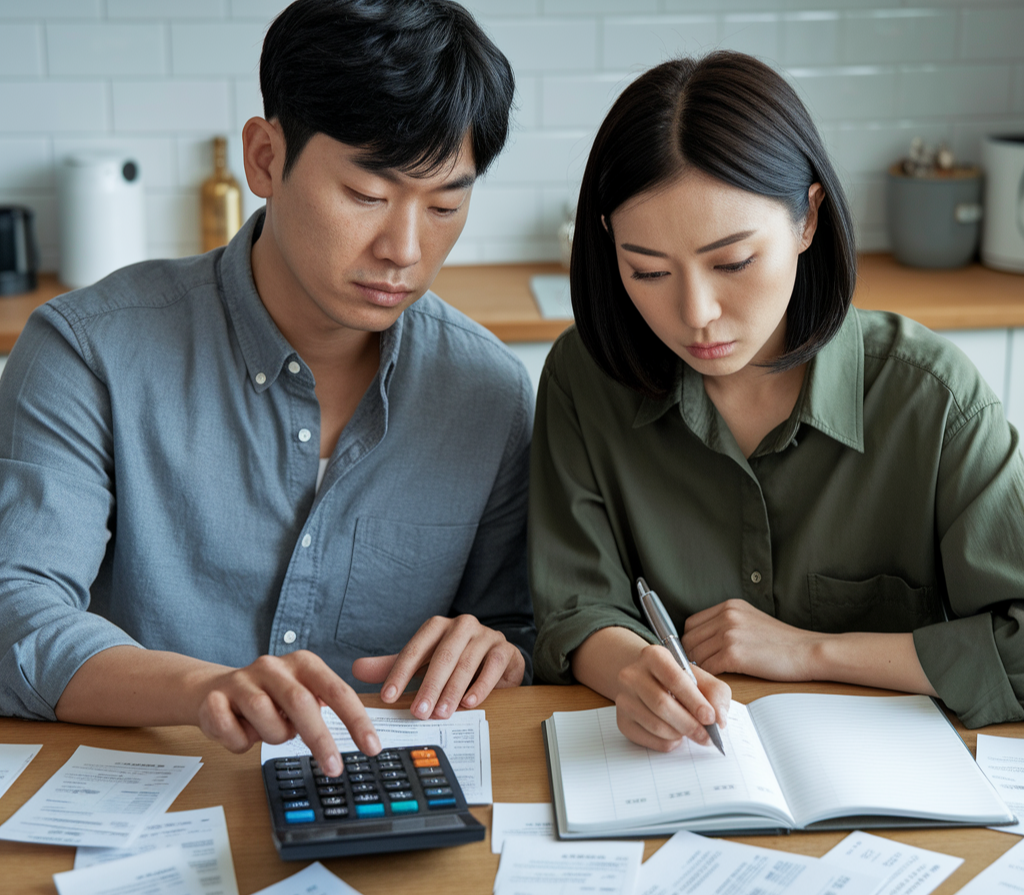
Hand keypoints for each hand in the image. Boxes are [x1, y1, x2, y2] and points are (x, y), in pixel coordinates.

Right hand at [194, 650, 380, 776]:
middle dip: (320, 740)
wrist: (211, 692)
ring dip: (273, 737)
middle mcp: (274, 667)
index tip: (372, 747)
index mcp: (303, 664)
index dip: (356, 720)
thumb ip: (322, 708)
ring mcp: (242, 680)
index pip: (337, 691)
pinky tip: (239, 731)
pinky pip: (234, 734)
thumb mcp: (300, 696)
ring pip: (267, 722)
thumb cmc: (268, 699)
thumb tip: (357, 736)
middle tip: (335, 768)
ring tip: (267, 731)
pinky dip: (240, 742)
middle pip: (302, 704)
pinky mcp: (214, 699)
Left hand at [351, 615, 524, 719]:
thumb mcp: (424, 663)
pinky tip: (470, 703)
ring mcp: (485, 635)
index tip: (387, 697)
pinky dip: (481, 686)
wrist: (497, 658)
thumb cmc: (456, 660)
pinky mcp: (504, 649)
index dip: (400, 673)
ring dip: (453, 690)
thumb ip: (394, 666)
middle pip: (442, 656)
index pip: (415, 649)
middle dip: (429, 685)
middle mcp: (461, 626)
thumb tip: (357, 669)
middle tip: (418, 712)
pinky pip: (493, 666)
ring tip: (441, 713)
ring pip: (467, 662)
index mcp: (437, 627)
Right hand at [614, 642, 730, 751]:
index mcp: (654, 656)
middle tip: (706, 737)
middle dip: (689, 724)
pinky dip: (667, 743)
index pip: (675, 679)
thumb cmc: (678, 680)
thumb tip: (719, 720)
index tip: (710, 718)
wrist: (647, 681)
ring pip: (655, 725)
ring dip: (679, 734)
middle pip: (661, 704)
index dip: (695, 701)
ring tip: (690, 731)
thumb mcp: (701, 678)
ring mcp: (623, 698)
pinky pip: (648, 739)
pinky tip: (675, 735)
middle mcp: (632, 674)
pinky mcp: (621, 720)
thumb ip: (716, 695)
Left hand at [682, 599, 821, 679]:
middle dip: (691, 657)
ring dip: (700, 668)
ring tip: (711, 676)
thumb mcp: (750, 620)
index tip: (696, 655)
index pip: (691, 624)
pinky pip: (708, 668)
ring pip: (695, 655)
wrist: (807, 651)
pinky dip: (710, 676)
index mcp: (729, 606)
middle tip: (700, 670)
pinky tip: (720, 679)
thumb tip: (702, 641)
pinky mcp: (734, 654)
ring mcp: (729, 634)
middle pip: (689, 639)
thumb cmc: (782, 642)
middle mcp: (726, 616)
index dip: (690, 642)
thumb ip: (725, 624)